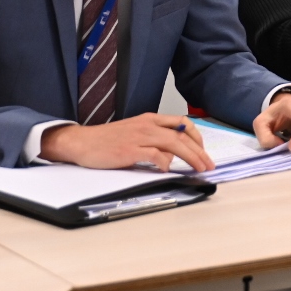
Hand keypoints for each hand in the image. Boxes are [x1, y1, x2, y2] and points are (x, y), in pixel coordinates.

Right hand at [40, 114, 213, 171]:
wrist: (81, 142)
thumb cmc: (107, 141)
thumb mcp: (135, 133)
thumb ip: (154, 140)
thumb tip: (173, 155)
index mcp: (150, 119)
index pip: (182, 123)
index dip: (197, 137)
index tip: (203, 151)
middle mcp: (148, 125)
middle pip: (182, 135)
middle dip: (199, 151)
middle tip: (209, 165)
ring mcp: (139, 137)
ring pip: (174, 143)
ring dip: (191, 157)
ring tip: (199, 169)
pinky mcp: (130, 150)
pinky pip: (155, 155)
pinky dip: (165, 163)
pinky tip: (168, 170)